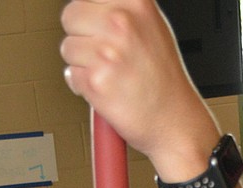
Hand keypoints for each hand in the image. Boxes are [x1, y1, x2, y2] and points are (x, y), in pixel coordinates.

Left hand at [60, 0, 209, 162]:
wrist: (173, 120)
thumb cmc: (163, 78)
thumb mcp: (151, 24)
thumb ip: (121, 8)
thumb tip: (91, 4)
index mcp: (135, 1)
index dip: (89, 12)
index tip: (97, 24)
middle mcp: (121, 22)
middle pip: (71, 15)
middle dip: (81, 35)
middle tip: (103, 52)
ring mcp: (108, 52)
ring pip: (68, 47)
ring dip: (81, 63)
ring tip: (108, 72)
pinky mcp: (96, 81)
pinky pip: (71, 75)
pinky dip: (83, 86)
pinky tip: (105, 89)